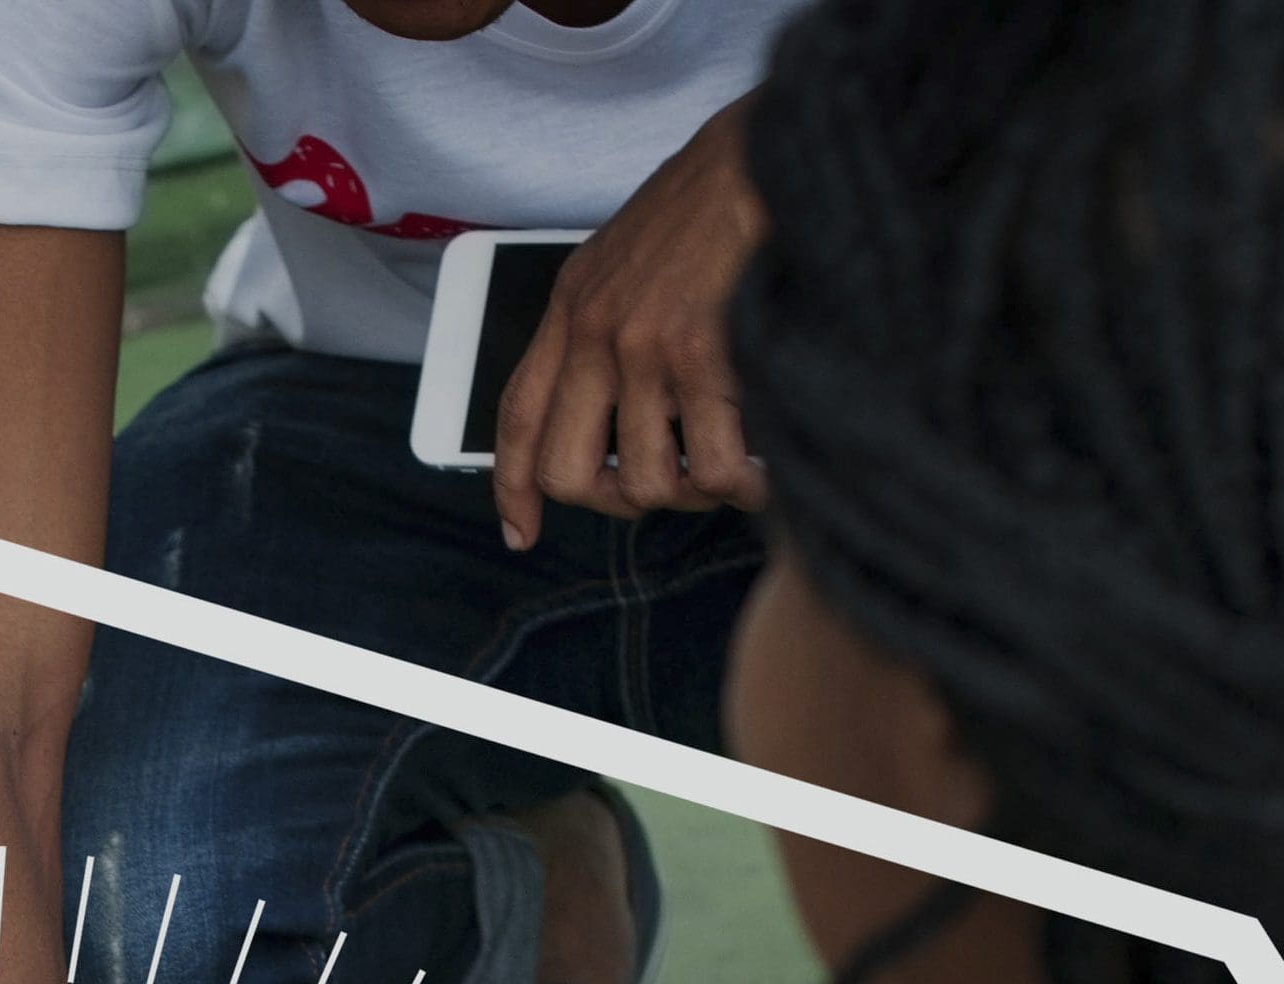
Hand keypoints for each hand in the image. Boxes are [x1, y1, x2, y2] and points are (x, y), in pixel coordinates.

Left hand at [500, 99, 769, 537]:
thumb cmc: (717, 200)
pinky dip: (742, 483)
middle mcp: (594, 333)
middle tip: (669, 489)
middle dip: (618, 502)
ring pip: (648, 481)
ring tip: (733, 471)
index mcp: (572, 307)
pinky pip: (712, 463)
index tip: (519, 532)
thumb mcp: (630, 254)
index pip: (518, 415)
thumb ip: (609, 323)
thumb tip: (619, 406)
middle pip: (569, 472)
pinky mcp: (700, 355)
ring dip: (694, 493)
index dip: (513, 487)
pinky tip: (765, 470)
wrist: (770, 151)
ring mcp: (643, 348)